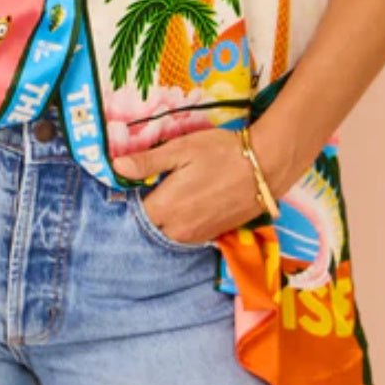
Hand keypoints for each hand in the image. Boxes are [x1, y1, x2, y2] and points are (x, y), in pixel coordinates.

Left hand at [112, 123, 297, 244]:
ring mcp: (198, 235)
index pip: (135, 214)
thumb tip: (116, 166)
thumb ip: (147, 162)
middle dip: (149, 212)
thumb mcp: (181, 149)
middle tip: (154, 189)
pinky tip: (191, 205)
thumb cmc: (222, 153)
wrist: (267, 166)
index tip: (135, 185)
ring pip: (169, 234)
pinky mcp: (215, 235)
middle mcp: (179, 228)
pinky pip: (189, 236)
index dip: (132, 199)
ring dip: (166, 220)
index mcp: (166, 207)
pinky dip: (184, 224)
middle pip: (151, 227)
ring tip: (173, 197)